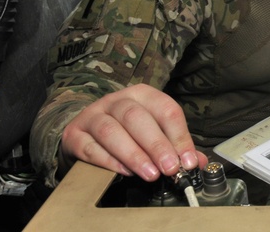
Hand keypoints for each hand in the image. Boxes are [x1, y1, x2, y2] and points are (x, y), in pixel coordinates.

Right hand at [60, 83, 205, 180]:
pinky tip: (124, 172)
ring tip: (149, 173)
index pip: (165, 109)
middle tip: (169, 168)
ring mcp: (92, 116)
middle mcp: (116, 100)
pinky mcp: (74, 135)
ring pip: (111, 131)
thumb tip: (195, 162)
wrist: (84, 130)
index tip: (187, 160)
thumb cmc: (125, 130)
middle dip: (156, 145)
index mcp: (141, 94)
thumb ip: (174, 145)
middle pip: (137, 118)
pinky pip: (90, 147)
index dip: (179, 135)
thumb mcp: (152, 130)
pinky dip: (108, 161)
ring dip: (134, 154)